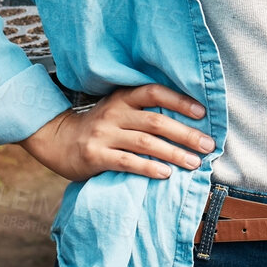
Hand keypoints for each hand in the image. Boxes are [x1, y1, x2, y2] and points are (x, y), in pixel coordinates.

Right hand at [19, 83, 212, 181]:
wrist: (58, 140)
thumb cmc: (100, 126)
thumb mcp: (118, 109)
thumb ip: (144, 110)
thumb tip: (188, 120)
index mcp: (122, 97)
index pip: (155, 92)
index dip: (180, 101)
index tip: (203, 113)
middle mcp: (114, 113)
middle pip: (156, 121)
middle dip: (185, 134)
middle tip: (208, 145)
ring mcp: (103, 135)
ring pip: (145, 143)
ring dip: (173, 154)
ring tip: (194, 163)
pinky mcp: (95, 156)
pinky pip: (127, 162)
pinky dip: (148, 168)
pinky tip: (165, 174)